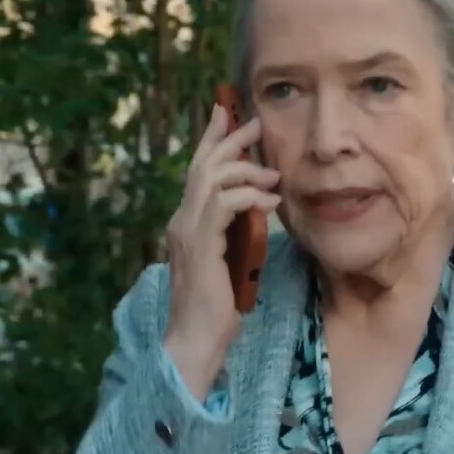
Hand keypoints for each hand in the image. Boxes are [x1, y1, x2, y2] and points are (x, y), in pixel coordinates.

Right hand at [163, 105, 280, 398]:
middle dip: (228, 139)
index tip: (227, 114)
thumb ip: (235, 233)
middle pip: (202, 165)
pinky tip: (269, 201)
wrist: (195, 340)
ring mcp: (188, 232)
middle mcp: (182, 221)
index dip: (212, 140)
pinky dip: (249, 196)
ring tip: (272, 173)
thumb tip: (257, 209)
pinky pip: (224, 204)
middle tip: (254, 122)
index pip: (198, 172)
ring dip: (245, 169)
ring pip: (212, 179)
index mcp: (186, 223)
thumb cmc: (216, 309)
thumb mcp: (230, 260)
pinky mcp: (201, 244)